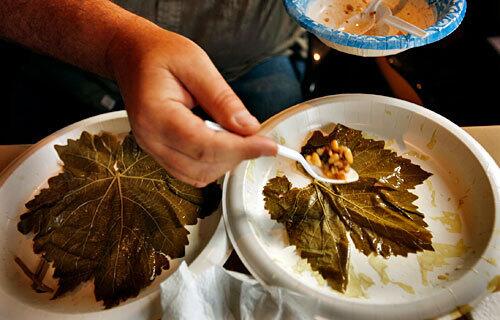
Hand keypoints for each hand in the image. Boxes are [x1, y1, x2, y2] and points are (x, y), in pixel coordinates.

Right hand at [107, 18, 276, 186]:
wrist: (132, 55)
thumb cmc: (160, 54)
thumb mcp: (196, 64)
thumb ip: (222, 98)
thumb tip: (248, 128)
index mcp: (156, 114)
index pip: (204, 145)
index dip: (241, 149)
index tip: (268, 145)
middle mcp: (150, 139)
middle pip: (202, 166)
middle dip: (236, 155)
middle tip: (258, 137)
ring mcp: (152, 149)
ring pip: (197, 175)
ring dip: (225, 162)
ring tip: (239, 137)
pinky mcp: (159, 152)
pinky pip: (190, 172)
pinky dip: (213, 164)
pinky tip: (223, 143)